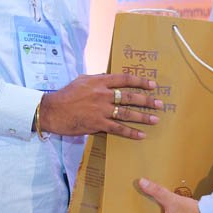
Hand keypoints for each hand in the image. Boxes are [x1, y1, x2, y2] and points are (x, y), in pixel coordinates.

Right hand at [40, 74, 163, 139]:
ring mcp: (101, 110)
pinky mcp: (97, 124)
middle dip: (147, 101)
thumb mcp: (82, 80)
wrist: (52, 110)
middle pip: (130, 97)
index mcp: (99, 81)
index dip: (140, 82)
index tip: (152, 85)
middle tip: (160, 104)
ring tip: (155, 119)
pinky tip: (140, 135)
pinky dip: (130, 132)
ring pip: (127, 113)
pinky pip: (118, 128)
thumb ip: (97, 79)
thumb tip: (109, 78)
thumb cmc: (65, 95)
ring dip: (143, 117)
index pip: (124, 79)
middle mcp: (103, 94)